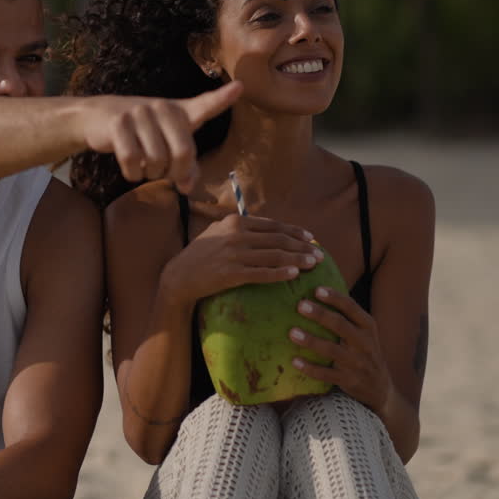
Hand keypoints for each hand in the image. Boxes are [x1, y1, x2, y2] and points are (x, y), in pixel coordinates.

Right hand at [80, 82, 242, 192]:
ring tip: (145, 167)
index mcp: (181, 111)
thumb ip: (184, 166)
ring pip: (156, 160)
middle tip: (164, 173)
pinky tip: (131, 170)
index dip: (223, 98)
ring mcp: (140, 113)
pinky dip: (132, 174)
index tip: (241, 87)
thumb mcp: (166, 145)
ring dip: (150, 174)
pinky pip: (132, 161)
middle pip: (183, 153)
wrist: (99, 117)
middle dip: (174, 173)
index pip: (205, 105)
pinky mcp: (119, 122)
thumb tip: (187, 187)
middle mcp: (163, 108)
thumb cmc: (141, 134)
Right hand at [160, 214, 324, 310]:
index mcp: (235, 222)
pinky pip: (263, 273)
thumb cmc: (201, 254)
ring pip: (274, 256)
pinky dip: (281, 273)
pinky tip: (294, 275)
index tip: (310, 237)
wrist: (179, 276)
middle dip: (302, 246)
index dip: (294, 231)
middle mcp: (236, 235)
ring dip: (298, 259)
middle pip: (278, 240)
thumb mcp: (218, 231)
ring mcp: (234, 254)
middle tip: (319, 254)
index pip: (273, 225)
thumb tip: (268, 229)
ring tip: (313, 264)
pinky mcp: (232, 274)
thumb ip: (241, 227)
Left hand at [288, 287, 393, 412]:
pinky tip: (294, 361)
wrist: (380, 387)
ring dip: (311, 341)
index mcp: (368, 326)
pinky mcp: (349, 380)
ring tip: (292, 332)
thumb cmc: (364, 351)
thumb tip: (318, 290)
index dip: (335, 298)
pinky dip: (310, 368)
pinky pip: (327, 374)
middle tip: (300, 305)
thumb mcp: (364, 332)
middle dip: (320, 315)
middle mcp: (364, 343)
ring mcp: (357, 363)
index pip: (352, 308)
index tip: (317, 289)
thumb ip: (347, 315)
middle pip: (341, 326)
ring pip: (332, 350)